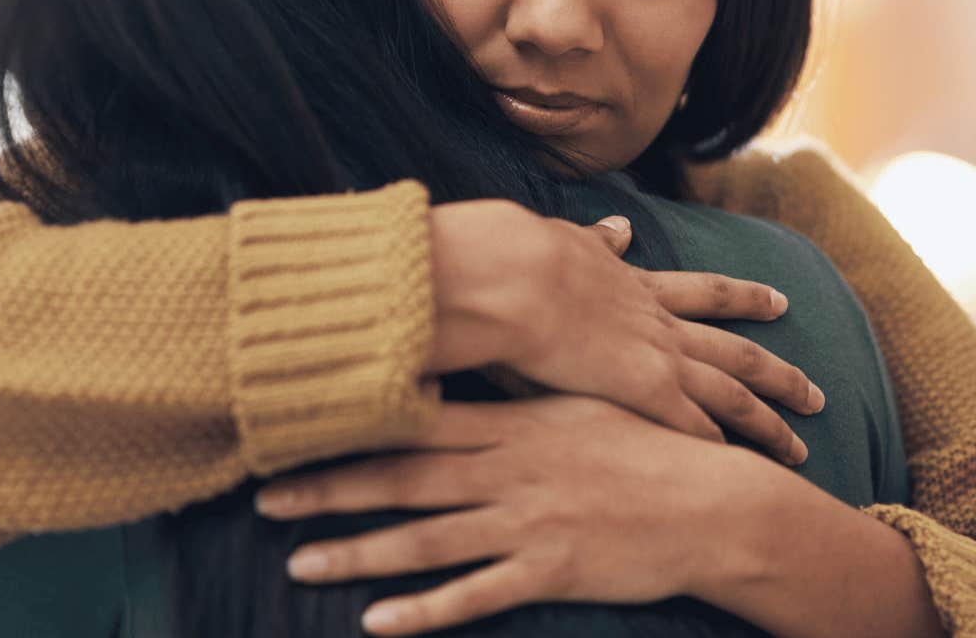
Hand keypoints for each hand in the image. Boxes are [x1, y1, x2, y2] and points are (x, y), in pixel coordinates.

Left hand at [254, 395, 786, 635]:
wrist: (710, 504)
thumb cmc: (642, 447)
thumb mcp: (576, 403)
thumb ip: (513, 391)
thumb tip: (460, 364)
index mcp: (513, 423)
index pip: (417, 419)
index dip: (352, 422)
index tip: (295, 423)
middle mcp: (510, 470)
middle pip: (404, 479)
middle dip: (330, 488)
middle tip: (264, 497)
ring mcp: (527, 523)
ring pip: (427, 540)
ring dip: (360, 553)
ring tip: (300, 563)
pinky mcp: (549, 572)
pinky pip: (475, 595)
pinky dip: (424, 612)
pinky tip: (378, 622)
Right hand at [427, 199, 822, 461]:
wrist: (517, 277)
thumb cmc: (526, 257)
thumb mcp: (569, 240)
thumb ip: (597, 240)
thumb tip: (621, 227)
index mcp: (638, 287)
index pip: (705, 293)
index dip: (745, 299)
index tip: (778, 302)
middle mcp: (659, 325)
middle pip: (737, 353)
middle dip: (779, 374)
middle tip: (816, 393)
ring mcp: (658, 359)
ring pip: (733, 395)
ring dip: (769, 422)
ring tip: (801, 448)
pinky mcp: (644, 392)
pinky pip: (694, 428)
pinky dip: (719, 448)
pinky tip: (740, 469)